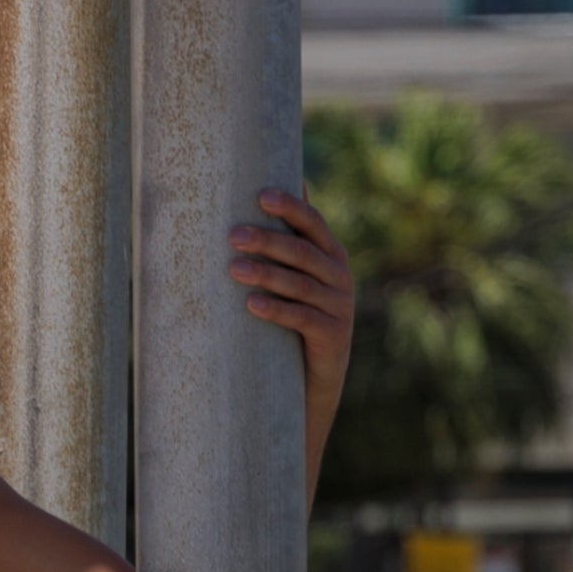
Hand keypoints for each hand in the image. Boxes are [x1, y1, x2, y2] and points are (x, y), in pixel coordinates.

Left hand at [228, 182, 354, 416]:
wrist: (316, 380)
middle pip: (302, 252)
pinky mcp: (333, 336)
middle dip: (267, 241)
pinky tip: (251, 304)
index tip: (260, 196)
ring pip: (301, 284)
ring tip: (233, 269)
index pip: (312, 223)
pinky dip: (277, 310)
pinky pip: (303, 319)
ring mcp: (340, 306)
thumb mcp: (297, 281)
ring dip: (266, 275)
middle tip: (232, 235)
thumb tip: (270, 191)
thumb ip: (290, 245)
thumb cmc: (297, 321)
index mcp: (331, 256)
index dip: (290, 208)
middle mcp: (340, 276)